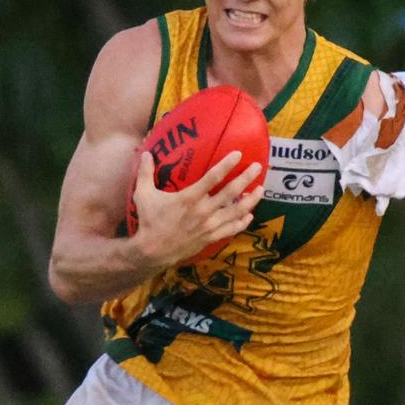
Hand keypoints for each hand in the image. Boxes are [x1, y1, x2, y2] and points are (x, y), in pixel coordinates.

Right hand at [131, 150, 263, 267]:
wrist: (153, 252)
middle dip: (246, 178)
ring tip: (261, 190)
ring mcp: (209, 226)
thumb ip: (145, 173)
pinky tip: (249, 215)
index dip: (227, 165)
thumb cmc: (149, 221)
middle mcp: (203, 211)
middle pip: (230, 192)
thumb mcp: (143, 195)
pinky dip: (242, 222)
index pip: (212, 177)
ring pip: (236, 211)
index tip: (239, 154)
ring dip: (250, 200)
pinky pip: (231, 229)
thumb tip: (146, 153)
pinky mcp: (210, 238)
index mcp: (189, 198)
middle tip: (257, 167)